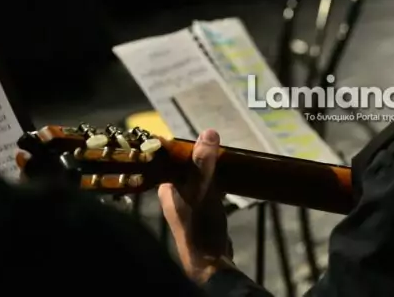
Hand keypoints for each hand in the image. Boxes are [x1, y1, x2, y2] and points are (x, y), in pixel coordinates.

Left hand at [158, 129, 233, 284]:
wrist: (210, 260)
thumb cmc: (200, 224)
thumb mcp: (202, 190)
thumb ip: (202, 163)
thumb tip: (209, 132)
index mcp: (166, 186)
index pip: (172, 157)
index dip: (187, 144)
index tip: (205, 135)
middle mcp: (173, 192)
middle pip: (187, 164)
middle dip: (202, 154)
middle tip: (219, 144)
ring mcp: (188, 201)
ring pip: (198, 175)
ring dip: (211, 166)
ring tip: (225, 156)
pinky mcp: (202, 209)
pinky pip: (208, 186)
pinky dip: (217, 179)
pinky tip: (227, 175)